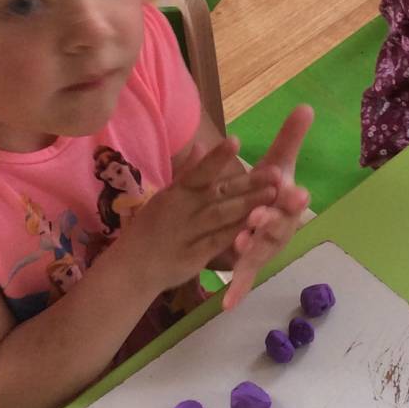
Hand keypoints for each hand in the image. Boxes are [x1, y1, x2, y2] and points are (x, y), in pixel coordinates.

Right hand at [116, 137, 275, 294]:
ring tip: (273, 194)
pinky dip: (237, 232)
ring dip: (248, 205)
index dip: (216, 157)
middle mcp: (182, 210)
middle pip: (219, 194)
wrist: (132, 267)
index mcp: (176, 193)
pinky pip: (218, 242)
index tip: (235, 140)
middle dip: (248, 183)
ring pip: (222, 216)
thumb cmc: (151, 228)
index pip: (198, 172)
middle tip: (276, 172)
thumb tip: (202, 144)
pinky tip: (256, 225)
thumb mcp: (166, 196)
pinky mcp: (194, 256)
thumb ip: (188, 173)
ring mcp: (188, 234)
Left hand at [222, 105, 312, 308]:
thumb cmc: (268, 190)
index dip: (293, 197)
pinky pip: (244, 279)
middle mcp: (279, 228)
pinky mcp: (248, 266)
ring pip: (259, 251)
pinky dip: (236, 291)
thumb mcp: (278, 162)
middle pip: (277, 226)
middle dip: (270, 222)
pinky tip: (225, 304)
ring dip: (251, 249)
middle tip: (259, 216)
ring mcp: (264, 249)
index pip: (293, 199)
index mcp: (287, 203)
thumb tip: (306, 106)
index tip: (294, 190)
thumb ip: (290, 138)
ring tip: (239, 245)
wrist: (256, 217)